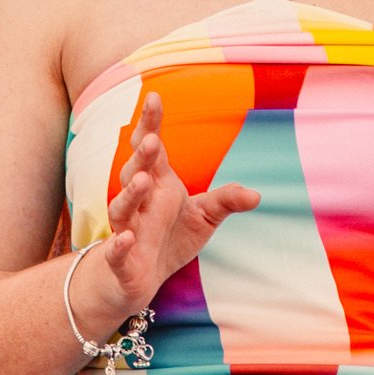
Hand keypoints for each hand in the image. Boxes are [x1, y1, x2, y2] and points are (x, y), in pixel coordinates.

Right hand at [74, 91, 259, 329]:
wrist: (144, 277)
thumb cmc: (172, 236)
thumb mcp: (205, 216)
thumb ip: (226, 200)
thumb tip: (257, 195)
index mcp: (157, 183)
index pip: (151, 148)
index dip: (150, 123)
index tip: (153, 97)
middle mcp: (138, 201)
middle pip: (134, 172)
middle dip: (142, 156)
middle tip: (153, 140)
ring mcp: (127, 229)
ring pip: (121, 208)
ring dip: (130, 194)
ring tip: (143, 181)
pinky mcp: (122, 259)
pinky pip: (116, 250)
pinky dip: (118, 245)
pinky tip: (125, 238)